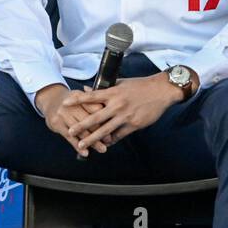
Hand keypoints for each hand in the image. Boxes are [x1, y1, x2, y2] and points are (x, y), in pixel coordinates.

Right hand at [38, 85, 108, 154]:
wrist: (51, 99)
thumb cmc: (72, 101)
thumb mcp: (82, 97)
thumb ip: (95, 103)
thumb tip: (110, 116)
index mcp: (80, 96)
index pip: (94, 108)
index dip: (104, 118)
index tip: (113, 127)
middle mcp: (71, 105)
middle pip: (88, 120)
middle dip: (100, 132)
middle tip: (109, 140)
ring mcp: (63, 115)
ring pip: (80, 131)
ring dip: (92, 142)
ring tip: (102, 149)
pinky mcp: (56, 124)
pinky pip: (69, 137)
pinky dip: (78, 146)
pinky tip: (85, 153)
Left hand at [61, 73, 184, 153]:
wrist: (161, 91)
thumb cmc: (141, 85)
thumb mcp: (121, 83)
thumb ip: (104, 88)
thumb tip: (87, 89)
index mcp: (113, 93)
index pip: (91, 96)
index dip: (77, 100)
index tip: (65, 103)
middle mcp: (117, 105)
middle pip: (95, 117)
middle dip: (81, 126)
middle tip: (70, 132)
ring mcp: (125, 116)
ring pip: (105, 130)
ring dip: (92, 138)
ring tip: (82, 145)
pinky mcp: (134, 124)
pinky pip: (119, 135)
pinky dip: (111, 140)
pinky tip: (104, 145)